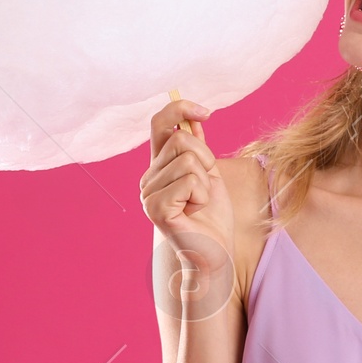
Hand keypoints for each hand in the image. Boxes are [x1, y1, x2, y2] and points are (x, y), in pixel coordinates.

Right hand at [139, 99, 235, 316]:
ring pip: (188, 160)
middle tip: (205, 187)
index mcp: (157, 167)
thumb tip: (194, 118)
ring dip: (205, 181)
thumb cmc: (212, 217)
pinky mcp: (156, 209)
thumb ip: (198, 148)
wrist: (214, 254)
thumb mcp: (209, 175)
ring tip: (198, 202)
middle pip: (181, 140)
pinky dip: (202, 194)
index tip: (207, 112)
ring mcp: (148, 194)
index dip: (180, 108)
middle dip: (205, 159)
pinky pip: (189, 181)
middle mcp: (147, 178)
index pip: (159, 124)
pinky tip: (195, 212)